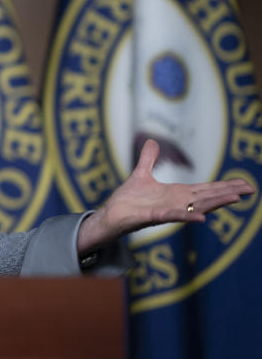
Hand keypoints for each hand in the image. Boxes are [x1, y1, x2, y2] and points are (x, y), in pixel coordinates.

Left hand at [77, 139, 255, 253]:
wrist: (110, 215)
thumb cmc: (128, 200)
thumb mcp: (140, 174)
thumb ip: (148, 159)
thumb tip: (150, 140)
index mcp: (176, 194)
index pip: (205, 189)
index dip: (224, 186)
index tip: (244, 183)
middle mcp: (176, 204)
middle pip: (207, 197)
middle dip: (228, 193)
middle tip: (250, 188)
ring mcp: (166, 211)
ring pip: (196, 207)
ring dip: (214, 203)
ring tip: (235, 198)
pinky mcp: (152, 217)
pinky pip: (172, 217)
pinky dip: (186, 216)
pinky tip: (201, 217)